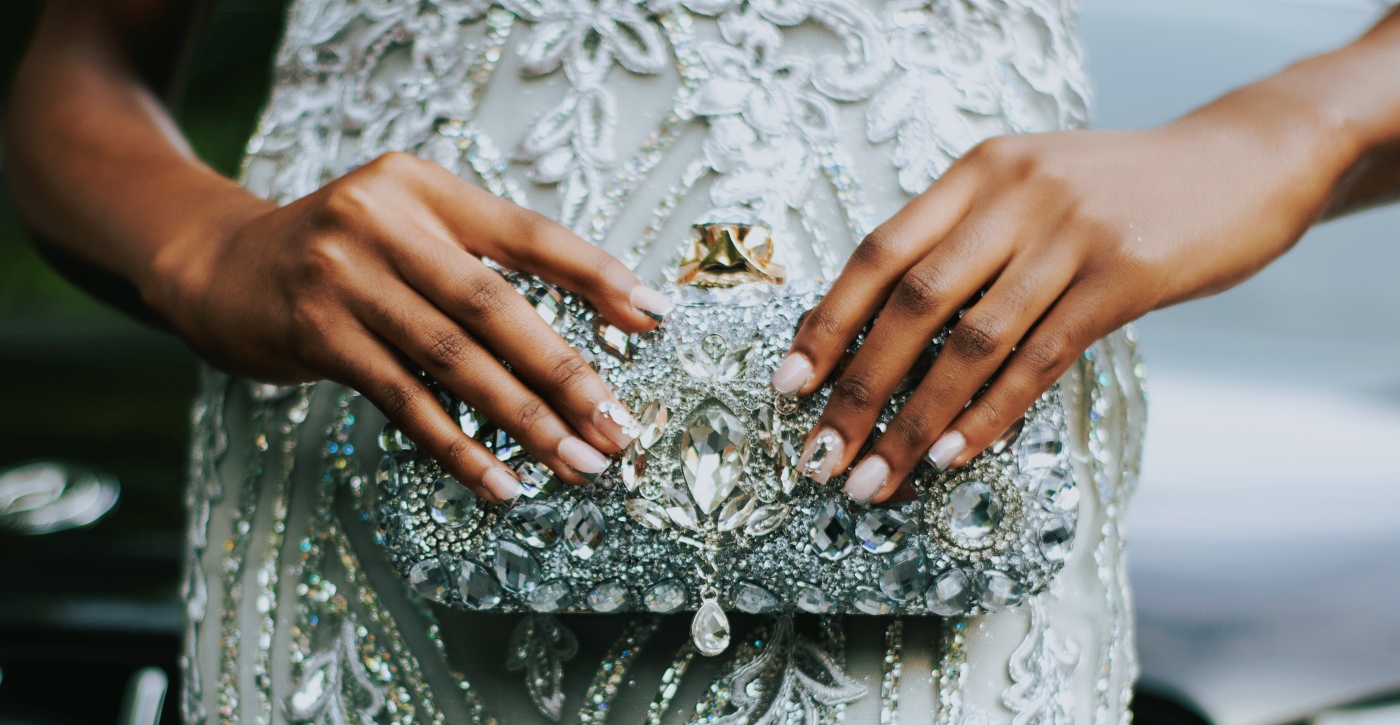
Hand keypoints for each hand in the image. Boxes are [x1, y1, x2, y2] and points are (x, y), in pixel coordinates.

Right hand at [148, 152, 674, 502]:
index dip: (597, 276)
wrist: (221, 267)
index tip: (656, 319)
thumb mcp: (410, 231)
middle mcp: (383, 221)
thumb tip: (600, 324)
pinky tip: (501, 481)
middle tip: (619, 428)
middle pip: (496, 306)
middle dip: (567, 373)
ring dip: (525, 420)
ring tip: (577, 464)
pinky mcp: (315, 333)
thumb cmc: (346, 256)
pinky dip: (458, 447)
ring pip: (454, 360)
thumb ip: (486, 263)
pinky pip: (404, 402)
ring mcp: (344, 277)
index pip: (529, 233)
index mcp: (424, 187)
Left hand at [771, 101, 1350, 503]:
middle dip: (856, 389)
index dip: (827, 323)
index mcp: (977, 172)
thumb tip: (885, 334)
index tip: (788, 385)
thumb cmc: (1120, 190)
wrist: (1243, 162)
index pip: (878, 252)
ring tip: (875, 479)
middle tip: (820, 456)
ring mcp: (1071, 234)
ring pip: (972, 343)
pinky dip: (989, 413)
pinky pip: (1041, 359)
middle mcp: (1014, 195)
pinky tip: (952, 456)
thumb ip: (966, 242)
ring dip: (914, 422)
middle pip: (911, 303)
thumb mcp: (1029, 189)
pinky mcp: (1126, 276)